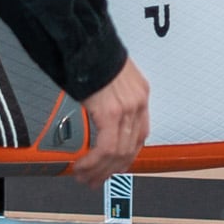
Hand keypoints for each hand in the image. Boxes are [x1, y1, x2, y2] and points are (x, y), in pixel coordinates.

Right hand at [68, 57, 149, 183]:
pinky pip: (106, 148)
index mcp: (141, 94)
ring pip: (118, 153)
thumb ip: (111, 98)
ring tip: (86, 178)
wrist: (87, 42)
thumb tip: (99, 115)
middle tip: (97, 181)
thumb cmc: (93, 54)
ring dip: (100, 171)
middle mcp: (138, 104)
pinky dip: (93, 162)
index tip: (115, 167)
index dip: (127, 155)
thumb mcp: (111, 77)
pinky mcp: (112, 113)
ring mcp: (127, 109)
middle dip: (112, 170)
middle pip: (130, 149)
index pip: (140, 135)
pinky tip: (82, 166)